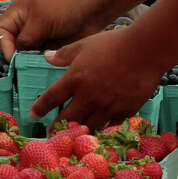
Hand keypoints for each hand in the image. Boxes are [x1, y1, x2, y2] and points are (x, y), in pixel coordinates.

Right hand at [0, 0, 111, 61]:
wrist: (95, 7)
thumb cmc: (65, 6)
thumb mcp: (41, 20)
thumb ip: (26, 39)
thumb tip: (15, 55)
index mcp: (19, 12)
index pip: (1, 30)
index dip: (3, 44)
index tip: (12, 58)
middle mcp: (26, 25)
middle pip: (12, 44)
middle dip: (15, 56)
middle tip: (21, 69)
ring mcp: (40, 36)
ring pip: (27, 54)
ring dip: (29, 62)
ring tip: (33, 70)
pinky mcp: (52, 46)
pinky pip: (41, 58)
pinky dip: (42, 64)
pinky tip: (45, 69)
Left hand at [29, 28, 164, 130]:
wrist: (144, 52)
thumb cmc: (113, 44)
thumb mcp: (83, 45)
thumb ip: (63, 54)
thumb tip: (46, 58)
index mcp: (75, 79)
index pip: (51, 98)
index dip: (40, 108)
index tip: (33, 115)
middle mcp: (88, 96)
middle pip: (67, 119)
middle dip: (57, 127)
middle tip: (52, 133)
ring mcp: (107, 106)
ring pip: (89, 126)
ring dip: (80, 130)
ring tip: (74, 134)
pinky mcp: (125, 111)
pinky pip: (110, 125)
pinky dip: (103, 127)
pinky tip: (100, 126)